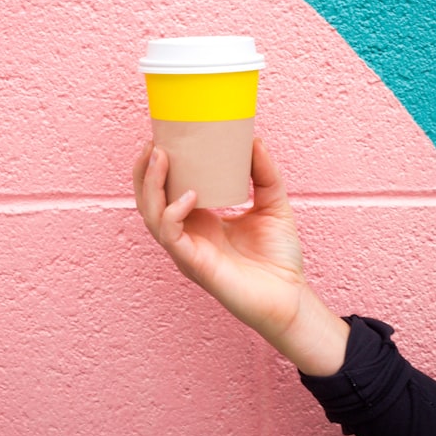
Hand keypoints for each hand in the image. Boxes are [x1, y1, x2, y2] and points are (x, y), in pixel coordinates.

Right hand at [133, 137, 348, 375]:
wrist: (291, 298)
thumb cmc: (280, 259)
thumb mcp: (274, 204)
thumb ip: (264, 173)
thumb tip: (254, 139)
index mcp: (199, 221)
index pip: (166, 191)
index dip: (157, 166)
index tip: (162, 136)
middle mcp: (187, 235)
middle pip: (149, 201)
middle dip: (144, 171)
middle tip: (152, 143)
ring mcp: (187, 250)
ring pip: (152, 215)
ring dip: (151, 185)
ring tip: (160, 158)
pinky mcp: (194, 265)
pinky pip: (172, 236)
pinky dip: (174, 213)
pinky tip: (189, 196)